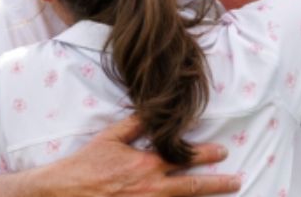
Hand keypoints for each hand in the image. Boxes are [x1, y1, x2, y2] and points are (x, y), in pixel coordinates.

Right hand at [29, 115, 240, 196]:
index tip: (223, 152)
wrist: (63, 192)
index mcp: (146, 165)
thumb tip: (157, 111)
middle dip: (218, 184)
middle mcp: (151, 188)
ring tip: (223, 194)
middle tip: (237, 181)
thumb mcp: (111, 137)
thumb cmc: (86, 164)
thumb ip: (136, 125)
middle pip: (192, 188)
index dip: (206, 155)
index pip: (184, 158)